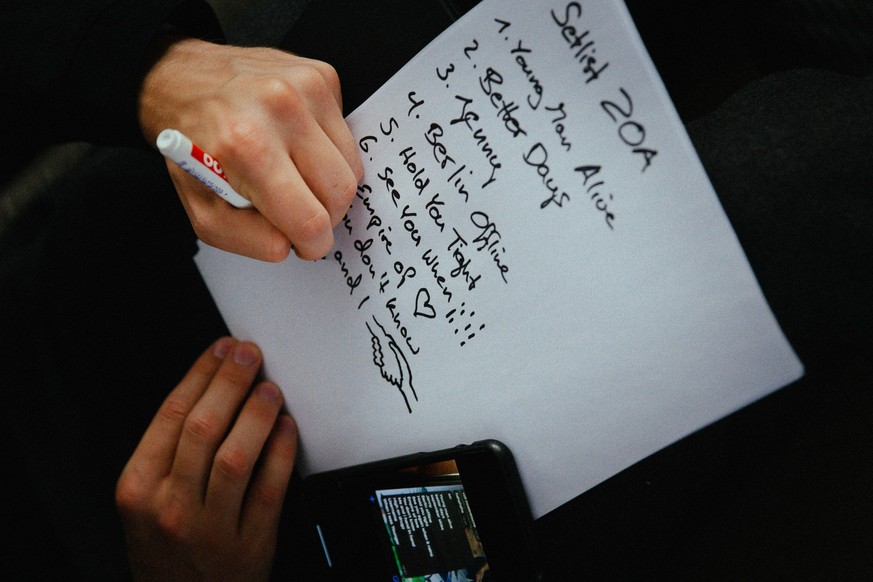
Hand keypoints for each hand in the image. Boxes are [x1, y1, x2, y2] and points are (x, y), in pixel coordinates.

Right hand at [116, 338, 297, 581]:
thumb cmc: (167, 548)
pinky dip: (280, 453)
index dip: (201, 374)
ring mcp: (209, 528)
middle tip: (250, 354)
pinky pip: (268, 490)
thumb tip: (213, 387)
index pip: (171, 415)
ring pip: (235, 457)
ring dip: (256, 414)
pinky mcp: (248, 544)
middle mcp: (169, 507)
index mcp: (137, 488)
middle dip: (230, 381)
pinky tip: (287, 428)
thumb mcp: (146, 502)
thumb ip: (170, 452)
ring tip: (270, 388)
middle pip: (202, 428)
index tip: (222, 349)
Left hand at [139, 39, 363, 260]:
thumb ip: (251, 240)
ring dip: (328, 183)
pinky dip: (328, 150)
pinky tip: (297, 142)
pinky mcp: (322, 76)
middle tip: (300, 212)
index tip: (306, 244)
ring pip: (351, 166)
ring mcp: (307, 88)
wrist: (183, 81)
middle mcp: (281, 111)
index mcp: (247, 148)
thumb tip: (293, 242)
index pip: (310, 220)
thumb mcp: (203, 211)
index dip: (313, 244)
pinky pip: (346, 136)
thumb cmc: (193, 146)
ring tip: (296, 175)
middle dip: (325, 216)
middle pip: (340, 193)